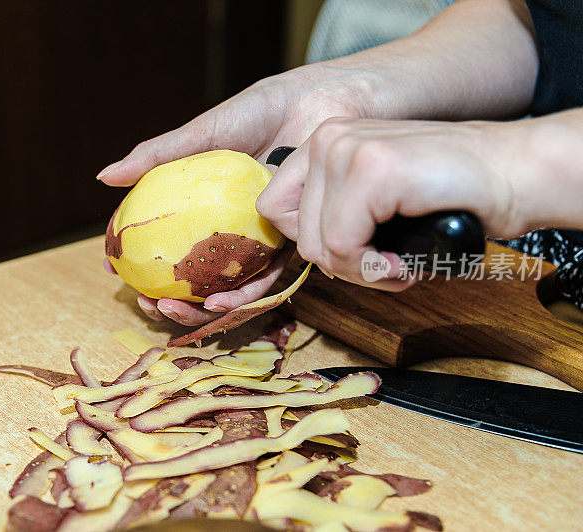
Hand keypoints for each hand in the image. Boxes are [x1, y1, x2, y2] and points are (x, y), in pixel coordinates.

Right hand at [99, 66, 369, 324]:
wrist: (318, 104)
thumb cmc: (262, 111)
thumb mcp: (203, 133)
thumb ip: (158, 156)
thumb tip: (105, 178)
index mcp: (204, 202)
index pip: (164, 238)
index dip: (138, 258)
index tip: (113, 270)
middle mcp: (229, 225)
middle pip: (192, 272)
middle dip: (166, 297)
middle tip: (146, 302)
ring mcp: (257, 238)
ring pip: (224, 285)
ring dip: (197, 307)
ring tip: (173, 309)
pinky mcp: (290, 243)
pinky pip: (265, 279)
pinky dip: (240, 296)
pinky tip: (216, 302)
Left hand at [256, 117, 531, 288]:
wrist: (515, 173)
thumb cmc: (448, 196)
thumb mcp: (372, 202)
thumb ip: (331, 215)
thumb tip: (305, 253)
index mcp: (324, 142)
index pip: (274, 210)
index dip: (314, 245)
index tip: (354, 252)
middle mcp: (328, 138)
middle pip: (296, 234)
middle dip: (342, 264)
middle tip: (384, 264)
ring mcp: (347, 149)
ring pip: (318, 245)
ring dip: (360, 271)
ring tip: (396, 263)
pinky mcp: (372, 169)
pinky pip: (343, 245)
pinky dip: (374, 269)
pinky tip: (404, 262)